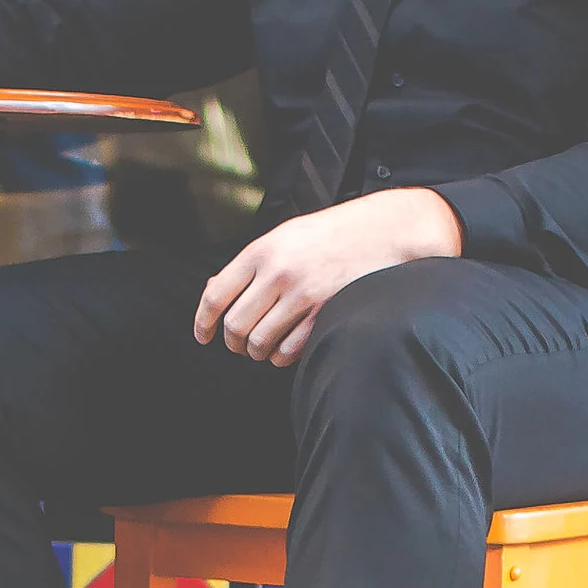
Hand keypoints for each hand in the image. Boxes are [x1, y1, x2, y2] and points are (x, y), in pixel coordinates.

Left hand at [194, 189, 461, 366]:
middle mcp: (278, 272)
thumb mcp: (284, 237)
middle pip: (235, 325)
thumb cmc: (330, 235)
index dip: (203, 322)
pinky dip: (282, 357)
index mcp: (262, 250)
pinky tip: (284, 350)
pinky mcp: (325, 313)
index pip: (217, 295)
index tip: (202, 336)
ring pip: (259, 342)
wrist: (384, 231)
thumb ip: (249, 264)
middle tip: (239, 345)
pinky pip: (289, 350)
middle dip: (233, 342)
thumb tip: (212, 290)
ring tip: (262, 348)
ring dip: (257, 352)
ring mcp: (303, 294)